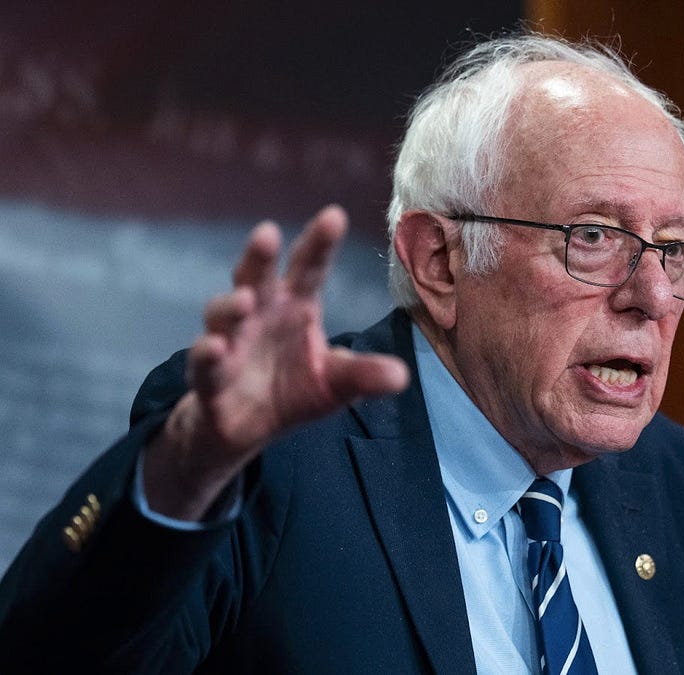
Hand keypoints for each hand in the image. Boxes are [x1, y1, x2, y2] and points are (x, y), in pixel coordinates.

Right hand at [143, 205, 409, 518]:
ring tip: (245, 299)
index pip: (308, 269)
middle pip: (257, 278)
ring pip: (224, 315)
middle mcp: (260, 316)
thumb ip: (363, 375)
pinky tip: (215, 347)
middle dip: (260, 256)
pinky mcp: (210, 379)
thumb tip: (402, 376)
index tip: (334, 215)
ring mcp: (230, 343)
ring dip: (231, 306)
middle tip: (267, 232)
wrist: (244, 429)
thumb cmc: (293, 390)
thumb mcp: (336, 383)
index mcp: (295, 307)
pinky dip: (208, 355)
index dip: (318, 244)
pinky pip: (205, 364)